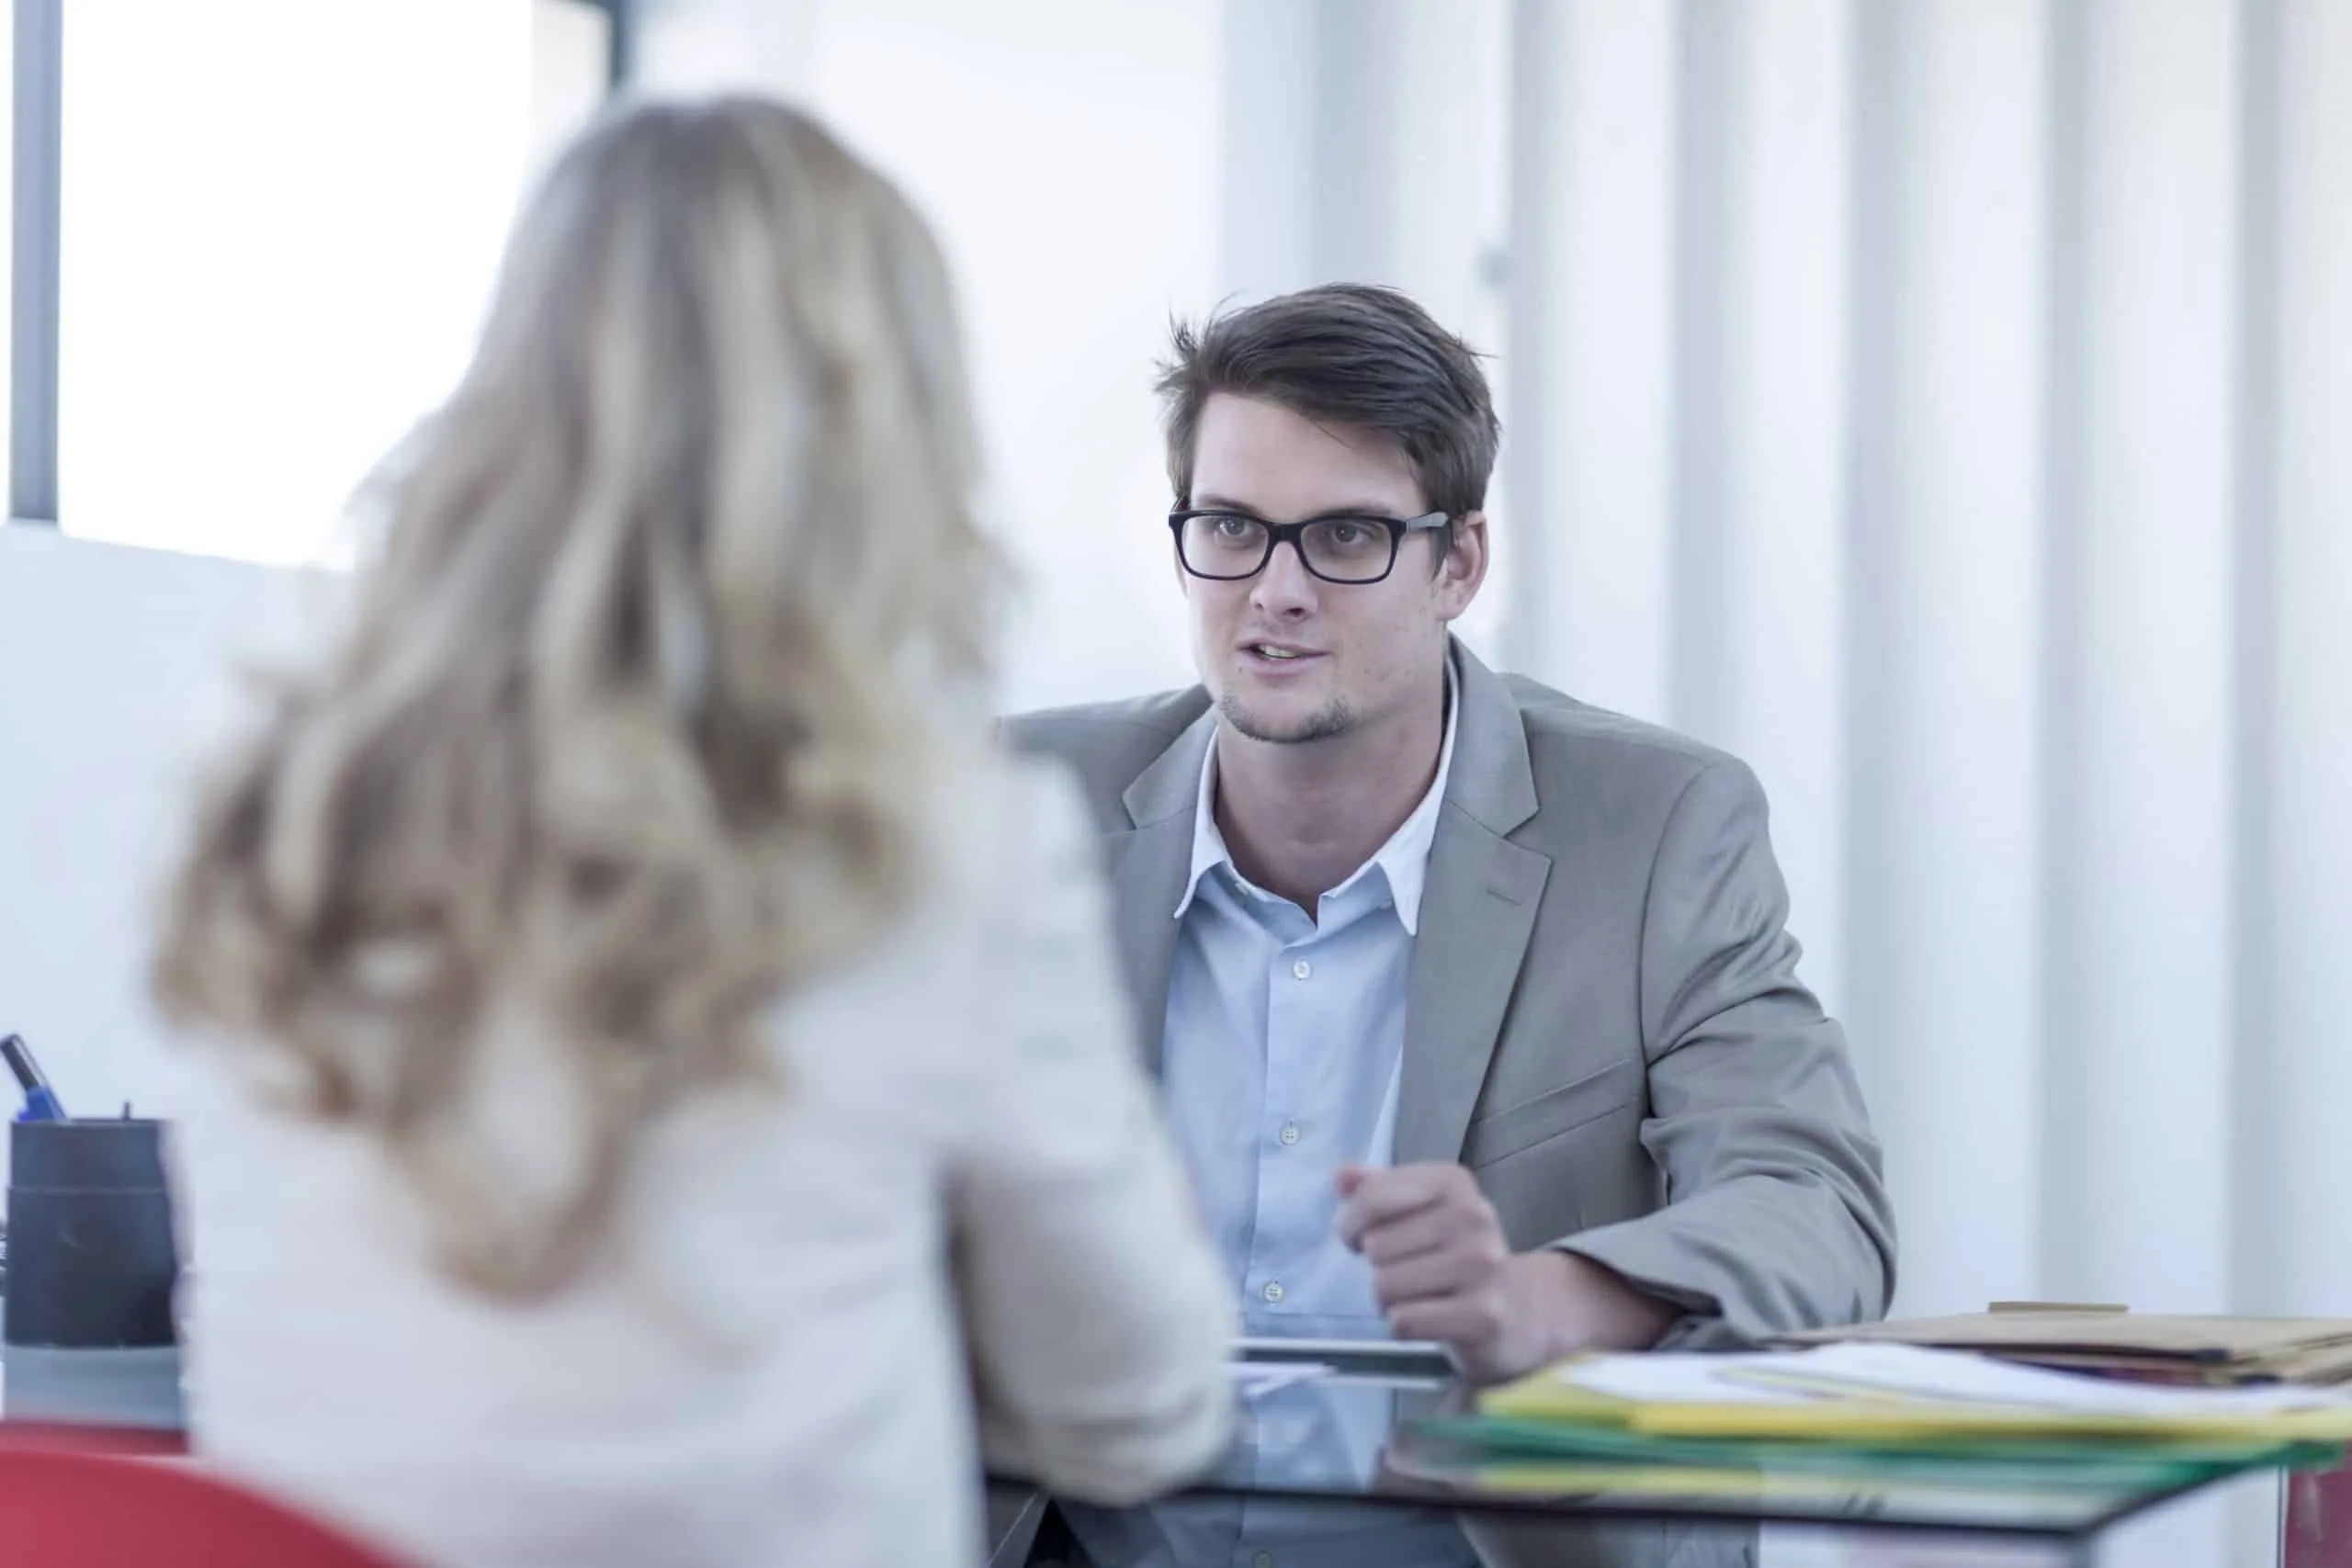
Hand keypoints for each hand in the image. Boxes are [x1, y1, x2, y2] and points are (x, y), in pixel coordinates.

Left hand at [1334, 1161, 1679, 1383]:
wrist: (1519, 1310)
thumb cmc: (1453, 1254)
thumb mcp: (1418, 1211)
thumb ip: (1376, 1189)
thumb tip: (1341, 1177)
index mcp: (1452, 1181)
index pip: (1371, 1197)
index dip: (1351, 1223)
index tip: (1361, 1235)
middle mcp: (1473, 1216)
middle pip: (1375, 1247)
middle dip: (1378, 1266)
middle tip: (1405, 1271)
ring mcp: (1483, 1266)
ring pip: (1385, 1286)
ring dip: (1389, 1299)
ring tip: (1419, 1295)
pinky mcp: (1484, 1315)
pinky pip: (1404, 1321)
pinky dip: (1405, 1325)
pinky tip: (1431, 1317)